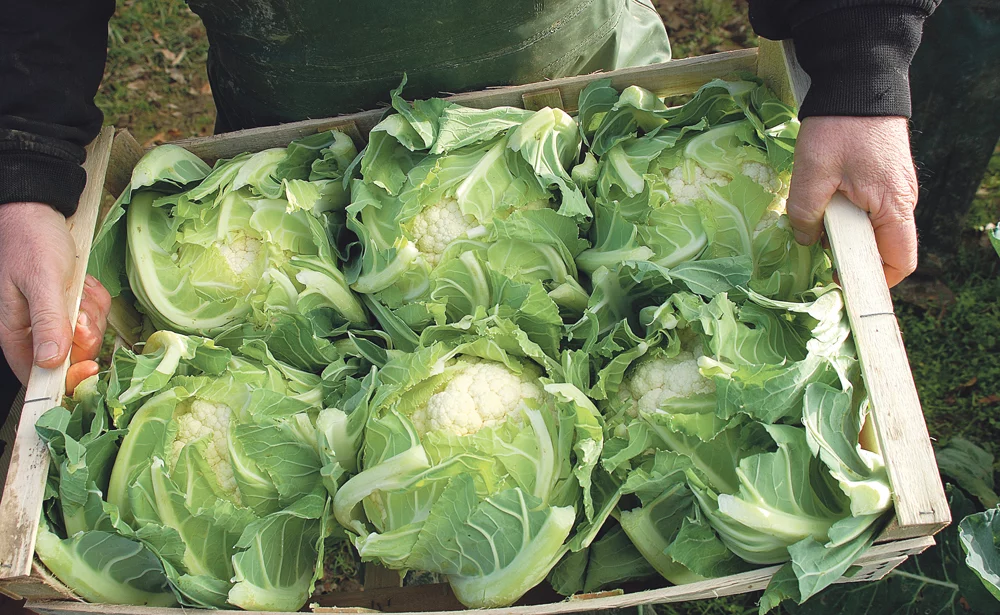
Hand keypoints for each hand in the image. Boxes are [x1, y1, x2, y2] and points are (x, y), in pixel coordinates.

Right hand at [0, 203, 110, 394]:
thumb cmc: (31, 242)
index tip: (90, 364)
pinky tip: (84, 283)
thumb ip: (46, 321)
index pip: (40, 376)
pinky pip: (94, 317)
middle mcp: (33, 332)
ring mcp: (54, 320)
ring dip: (91, 312)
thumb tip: (49, 362)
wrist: (39, 214)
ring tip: (78, 288)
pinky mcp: (70, 308)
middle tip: (79, 308)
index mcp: (15, 334)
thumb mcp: (42, 280)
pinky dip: (95, 300)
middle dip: (84, 333)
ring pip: (87, 337)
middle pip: (72, 358)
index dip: (67, 379)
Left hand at [786, 116, 919, 286]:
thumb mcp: (812, 174)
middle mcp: (903, 202)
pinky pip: (871, 211)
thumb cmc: (839, 127)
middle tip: (818, 258)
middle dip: (852, 259)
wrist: (859, 81)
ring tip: (816, 231)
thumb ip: (805, 214)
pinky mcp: (885, 179)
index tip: (841, 284)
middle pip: (885, 249)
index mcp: (894, 207)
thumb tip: (805, 241)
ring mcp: (896, 190)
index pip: (899, 262)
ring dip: (847, 237)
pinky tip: (823, 209)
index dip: (872, 281)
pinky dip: (849, 218)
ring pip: (875, 230)